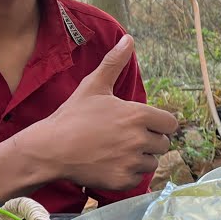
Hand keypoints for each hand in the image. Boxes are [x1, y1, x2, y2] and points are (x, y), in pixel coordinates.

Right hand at [26, 35, 179, 190]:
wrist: (50, 149)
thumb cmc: (72, 116)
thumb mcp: (94, 86)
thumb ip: (114, 63)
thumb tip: (129, 39)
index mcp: (138, 115)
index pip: (170, 123)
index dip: (158, 124)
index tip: (143, 125)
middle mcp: (140, 139)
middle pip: (163, 144)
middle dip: (149, 141)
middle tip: (124, 138)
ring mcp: (131, 162)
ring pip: (151, 162)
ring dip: (140, 159)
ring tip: (116, 151)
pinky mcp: (122, 181)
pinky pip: (137, 178)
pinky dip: (127, 174)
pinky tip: (109, 164)